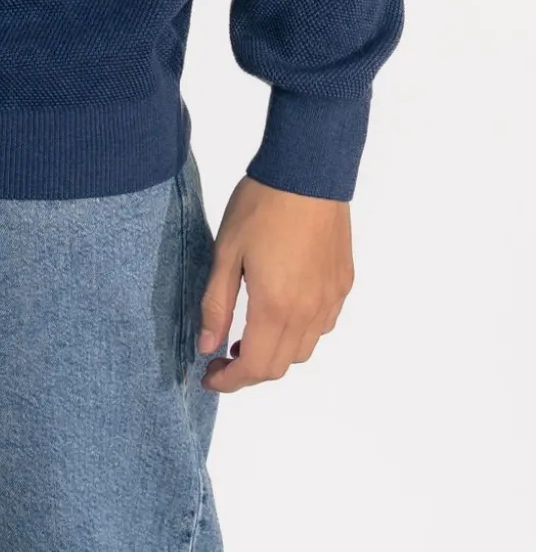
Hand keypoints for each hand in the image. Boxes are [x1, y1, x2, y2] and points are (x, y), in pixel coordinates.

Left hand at [196, 174, 353, 391]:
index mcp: (276, 307)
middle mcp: (309, 312)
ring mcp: (331, 299)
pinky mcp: (343, 284)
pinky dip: (298, 333)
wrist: (308, 171)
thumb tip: (207, 346)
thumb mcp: (226, 252)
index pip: (255, 366)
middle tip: (222, 356)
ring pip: (304, 349)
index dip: (230, 381)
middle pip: (281, 365)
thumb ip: (216, 304)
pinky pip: (322, 325)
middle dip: (249, 371)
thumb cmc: (261, 205)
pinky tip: (279, 311)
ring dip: (275, 354)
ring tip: (247, 336)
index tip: (209, 376)